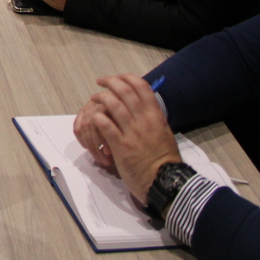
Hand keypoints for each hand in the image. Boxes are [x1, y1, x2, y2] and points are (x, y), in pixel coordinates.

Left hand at [80, 74, 181, 202]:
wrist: (164, 182)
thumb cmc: (165, 160)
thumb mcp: (164, 134)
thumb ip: (154, 120)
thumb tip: (144, 107)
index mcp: (156, 116)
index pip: (142, 87)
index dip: (127, 78)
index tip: (118, 78)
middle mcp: (144, 121)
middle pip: (125, 92)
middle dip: (110, 82)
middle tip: (101, 82)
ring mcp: (132, 133)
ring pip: (113, 105)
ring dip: (101, 98)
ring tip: (94, 98)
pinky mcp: (121, 146)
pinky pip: (105, 125)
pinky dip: (98, 117)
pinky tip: (94, 117)